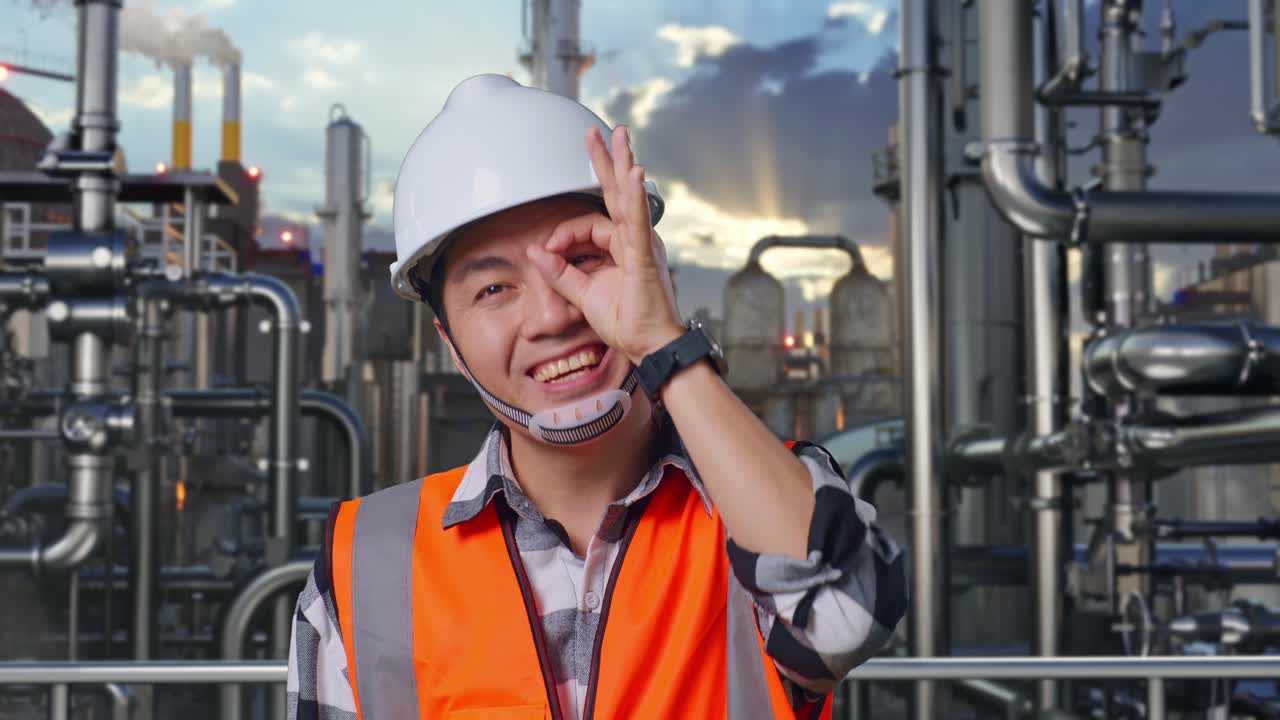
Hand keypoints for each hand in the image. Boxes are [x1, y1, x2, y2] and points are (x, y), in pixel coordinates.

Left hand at [526, 125, 683, 365]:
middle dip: (608, 161)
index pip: (589, 224)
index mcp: (623, 248)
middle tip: (601, 133)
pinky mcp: (645, 257)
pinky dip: (633, 199)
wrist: (650, 347)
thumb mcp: (583, 295)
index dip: (563, 234)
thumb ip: (559, 273)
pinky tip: (632, 175)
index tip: (548, 253)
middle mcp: (636, 240)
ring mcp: (643, 246)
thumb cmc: (627, 323)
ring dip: (622, 166)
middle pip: (617, 193)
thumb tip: (535, 252)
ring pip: (628, 199)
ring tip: (620, 137)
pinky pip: (636, 223)